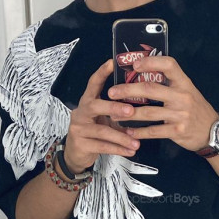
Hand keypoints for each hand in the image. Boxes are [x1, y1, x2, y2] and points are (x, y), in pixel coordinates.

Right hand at [62, 58, 141, 172]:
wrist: (76, 155)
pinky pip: (102, 146)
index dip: (102, 73)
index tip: (113, 62)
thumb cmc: (94, 132)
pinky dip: (118, 149)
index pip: (92, 84)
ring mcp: (78, 129)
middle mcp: (80, 112)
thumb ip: (116, 111)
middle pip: (95, 105)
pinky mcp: (80, 144)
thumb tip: (142, 103)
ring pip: (101, 131)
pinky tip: (131, 151)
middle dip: (113, 107)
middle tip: (131, 110)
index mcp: (87, 102)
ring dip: (121, 137)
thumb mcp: (103, 119)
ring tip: (137, 142)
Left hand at [107, 56, 218, 152]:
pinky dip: (139, 132)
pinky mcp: (178, 131)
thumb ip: (169, 84)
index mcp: (184, 83)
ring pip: (149, 112)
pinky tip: (128, 131)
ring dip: (129, 114)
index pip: (169, 65)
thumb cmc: (195, 109)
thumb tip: (142, 73)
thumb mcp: (188, 91)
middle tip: (112, 92)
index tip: (134, 64)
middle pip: (151, 89)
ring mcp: (180, 114)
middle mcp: (182, 96)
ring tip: (114, 114)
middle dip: (128, 90)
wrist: (213, 132)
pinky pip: (154, 131)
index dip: (151, 62)